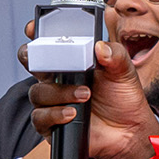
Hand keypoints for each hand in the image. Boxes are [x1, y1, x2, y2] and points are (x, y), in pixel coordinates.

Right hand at [26, 35, 158, 158]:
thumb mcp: (124, 71)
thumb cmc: (122, 97)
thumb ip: (115, 55)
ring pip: (38, 92)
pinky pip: (40, 117)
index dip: (36, 33)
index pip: (48, 42)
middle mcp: (56, 78)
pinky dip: (55, 114)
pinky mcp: (51, 123)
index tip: (34, 28)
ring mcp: (52, 101)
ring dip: (59, 92)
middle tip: (44, 59)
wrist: (128, 130)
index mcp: (70, 61)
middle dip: (31, 57)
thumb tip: (100, 47)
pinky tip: (72, 113)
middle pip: (31, 62)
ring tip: (84, 95)